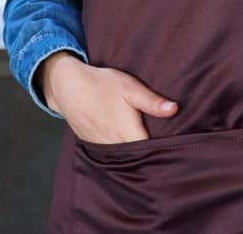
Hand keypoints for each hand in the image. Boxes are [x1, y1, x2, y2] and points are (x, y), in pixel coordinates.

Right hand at [38, 52, 177, 145]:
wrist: (68, 86)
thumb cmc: (101, 85)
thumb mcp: (130, 88)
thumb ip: (152, 102)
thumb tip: (174, 110)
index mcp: (129, 134)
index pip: (151, 152)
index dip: (163, 150)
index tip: (173, 146)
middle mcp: (116, 146)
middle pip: (138, 157)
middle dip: (149, 152)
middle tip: (161, 144)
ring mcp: (103, 147)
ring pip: (124, 156)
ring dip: (133, 151)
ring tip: (143, 142)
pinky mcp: (92, 145)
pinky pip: (111, 152)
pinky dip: (118, 147)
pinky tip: (123, 139)